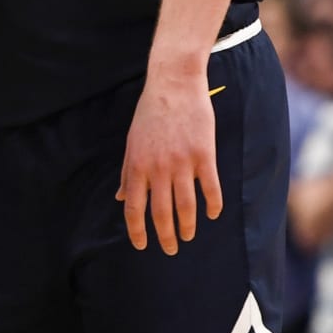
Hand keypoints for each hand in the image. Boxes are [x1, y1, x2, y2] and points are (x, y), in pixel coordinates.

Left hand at [116, 70, 221, 255]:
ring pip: (186, 206)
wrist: (174, 83)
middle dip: (166, 236)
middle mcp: (158, 168)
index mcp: (137, 165)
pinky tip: (212, 215)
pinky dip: (212, 206)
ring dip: (188, 226)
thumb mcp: (132, 141)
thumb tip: (120, 198)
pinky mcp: (204, 155)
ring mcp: (182, 162)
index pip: (134, 208)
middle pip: (161, 213)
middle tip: (171, 249)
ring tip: (189, 236)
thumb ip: (128, 172)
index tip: (142, 246)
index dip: (137, 231)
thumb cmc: (150, 113)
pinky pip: (210, 189)